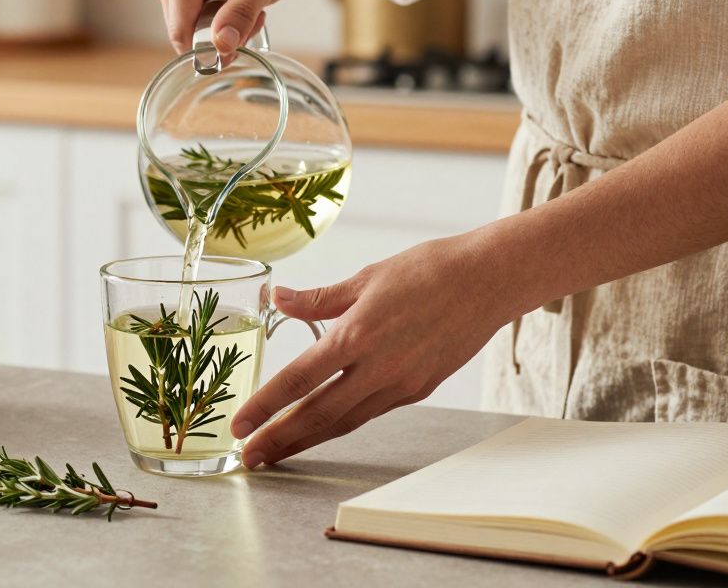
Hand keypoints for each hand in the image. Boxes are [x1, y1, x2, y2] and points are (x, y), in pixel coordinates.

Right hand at [149, 0, 306, 59]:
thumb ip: (240, 15)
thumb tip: (221, 46)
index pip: (179, 28)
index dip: (206, 49)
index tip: (237, 49)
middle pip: (184, 32)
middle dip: (219, 36)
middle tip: (253, 18)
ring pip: (190, 31)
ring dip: (222, 31)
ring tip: (248, 8)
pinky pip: (193, 24)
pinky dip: (219, 25)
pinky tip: (237, 7)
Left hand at [231, 236, 513, 467]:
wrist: (488, 281)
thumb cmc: (427, 270)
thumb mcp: (366, 277)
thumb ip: (318, 299)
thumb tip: (278, 299)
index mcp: (357, 334)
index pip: (299, 379)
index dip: (265, 406)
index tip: (239, 426)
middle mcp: (378, 367)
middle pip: (318, 415)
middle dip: (280, 439)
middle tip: (248, 457)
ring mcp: (401, 384)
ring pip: (345, 422)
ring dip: (307, 439)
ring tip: (277, 453)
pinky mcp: (419, 390)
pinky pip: (371, 411)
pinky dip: (342, 423)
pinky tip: (322, 427)